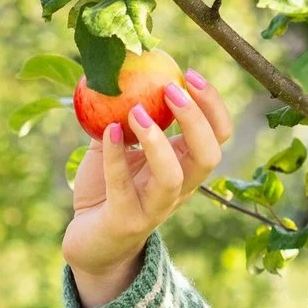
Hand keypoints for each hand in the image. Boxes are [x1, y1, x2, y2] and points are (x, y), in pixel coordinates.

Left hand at [62, 68, 228, 307]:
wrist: (89, 240)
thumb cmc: (108, 188)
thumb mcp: (119, 145)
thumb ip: (122, 113)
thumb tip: (118, 66)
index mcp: (185, 166)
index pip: (218, 135)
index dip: (212, 105)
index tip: (189, 73)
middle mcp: (179, 189)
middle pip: (208, 154)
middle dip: (196, 119)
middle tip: (171, 89)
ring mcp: (155, 208)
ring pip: (174, 177)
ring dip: (158, 142)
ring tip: (136, 111)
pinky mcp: (126, 221)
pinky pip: (122, 187)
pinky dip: (115, 156)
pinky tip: (106, 130)